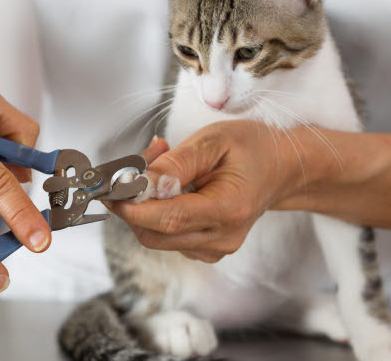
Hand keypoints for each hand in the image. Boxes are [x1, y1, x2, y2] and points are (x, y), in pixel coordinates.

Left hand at [109, 120, 311, 262]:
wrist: (281, 168)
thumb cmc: (252, 148)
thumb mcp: (214, 140)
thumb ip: (176, 163)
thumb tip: (140, 183)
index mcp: (229, 209)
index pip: (168, 219)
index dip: (132, 207)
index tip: (109, 188)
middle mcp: (222, 238)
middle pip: (155, 235)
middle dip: (132, 204)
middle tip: (133, 167)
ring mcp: (215, 248)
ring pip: (157, 237)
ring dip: (145, 206)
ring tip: (159, 166)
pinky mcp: (207, 249)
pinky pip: (168, 237)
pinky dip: (157, 213)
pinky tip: (170, 186)